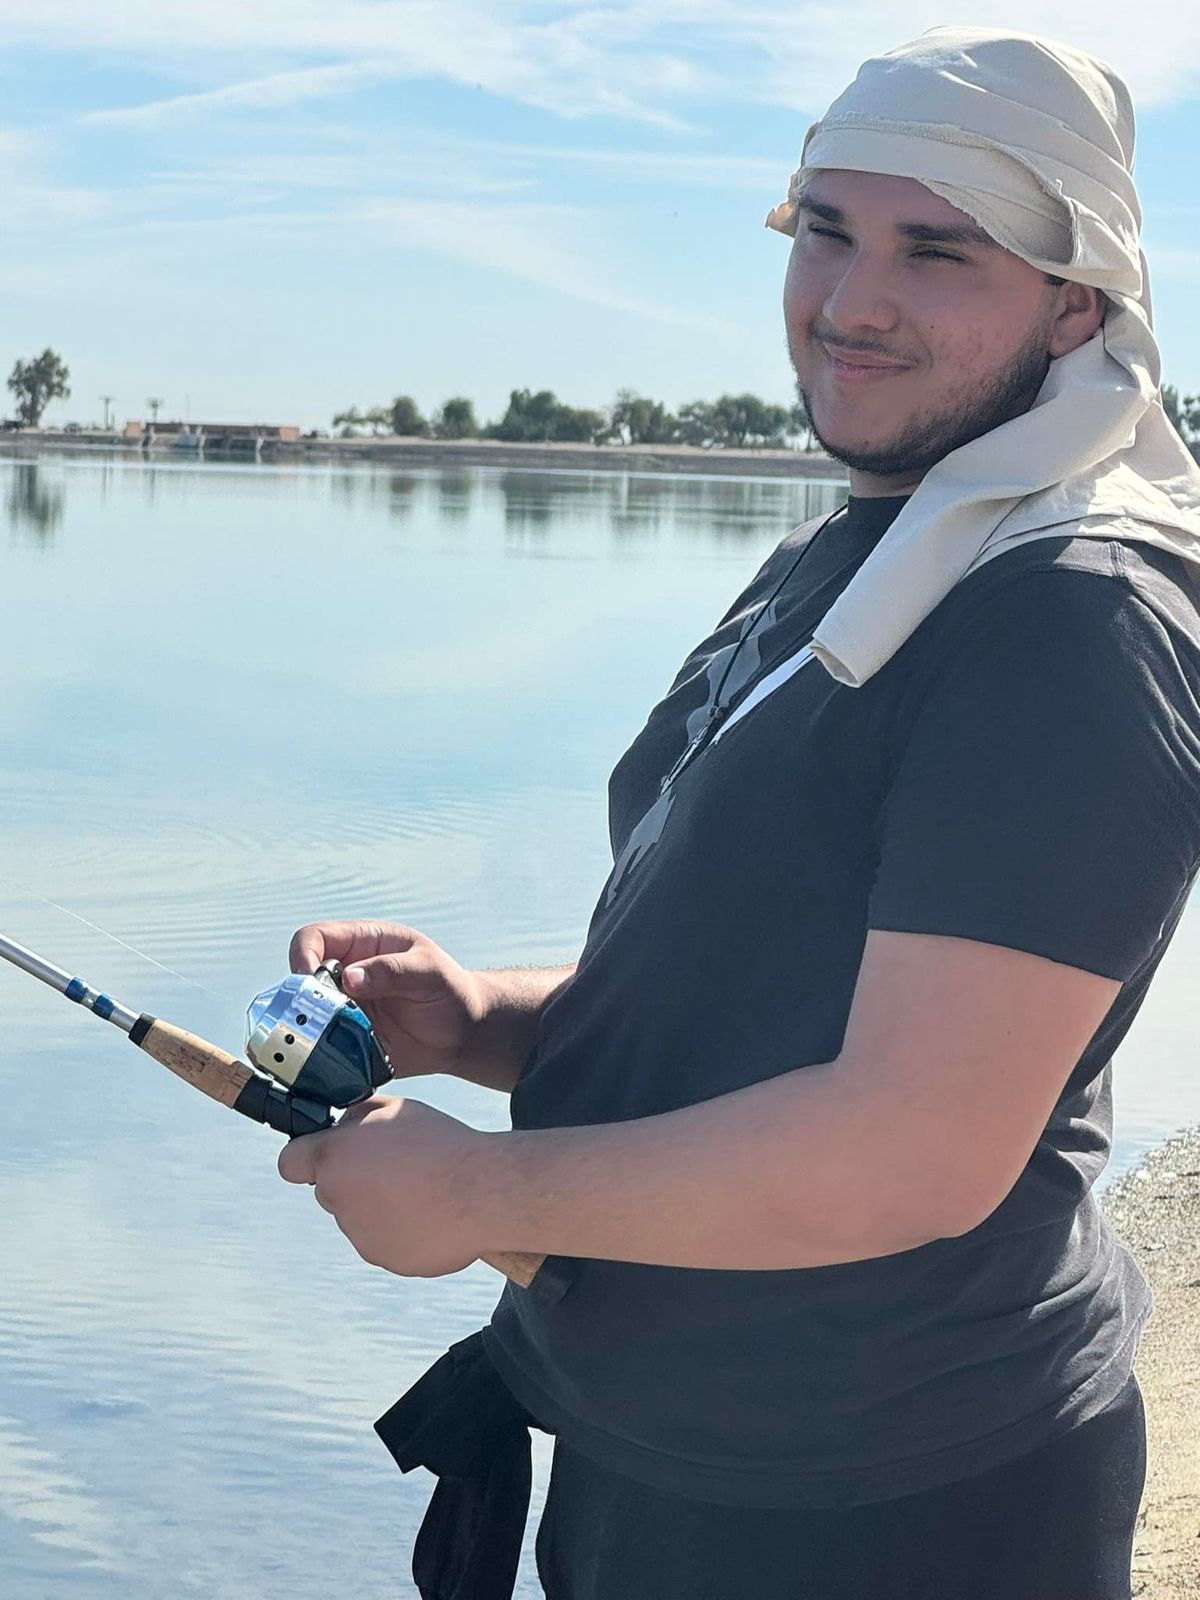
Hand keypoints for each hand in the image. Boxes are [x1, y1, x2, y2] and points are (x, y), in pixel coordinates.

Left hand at [277, 1095, 490, 1276]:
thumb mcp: (394, 1108)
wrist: (482, 1191)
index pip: (290, 1163)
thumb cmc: (440, 1142)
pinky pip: (388, 1241)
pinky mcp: (388, 1259)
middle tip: (397, 1166)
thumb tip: (346, 1129)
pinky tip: (434, 1212)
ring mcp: (361, 1236)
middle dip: (355, 1179)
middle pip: (332, 1189)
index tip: (328, 1155)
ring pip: (361, 1217)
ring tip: (424, 1189)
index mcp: (334, 1159)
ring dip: (381, 1205)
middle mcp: (338, 1201)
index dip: (306, 1157)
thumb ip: (358, 1118)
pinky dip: (404, 1229)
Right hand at [289, 920, 487, 1079]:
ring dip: (306, 1033)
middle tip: (317, 1019)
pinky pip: (320, 1050)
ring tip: (324, 1044)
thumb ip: (392, 971)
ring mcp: (342, 1011)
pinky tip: (331, 1064)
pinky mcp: (345, 1043)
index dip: (302, 955)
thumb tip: (350, 978)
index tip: (308, 978)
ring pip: (303, 1019)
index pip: (313, 938)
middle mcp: (344, 977)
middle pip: (299, 982)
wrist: (463, 1034)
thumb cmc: (450, 990)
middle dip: (300, 1000)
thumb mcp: (429, 972)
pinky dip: (318, 1059)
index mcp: (361, 945)